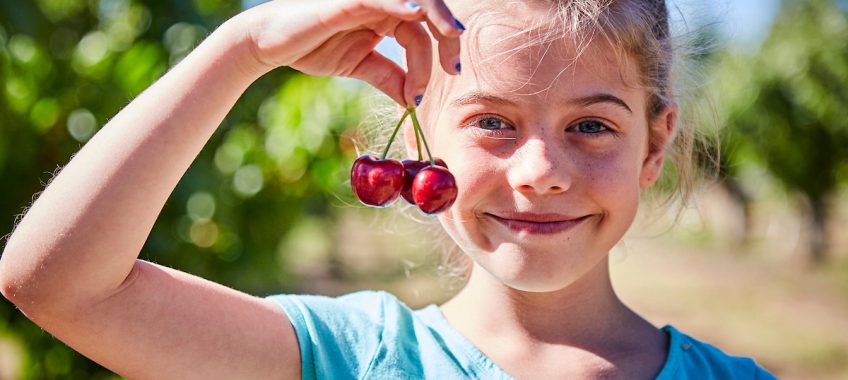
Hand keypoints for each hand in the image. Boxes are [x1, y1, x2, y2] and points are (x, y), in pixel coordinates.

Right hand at [238, 0, 462, 105]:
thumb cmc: (313, 47)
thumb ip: (389, 77)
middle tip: (453, 68)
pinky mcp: (349, 0)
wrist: (271, 42)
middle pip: (430, 12)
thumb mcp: (360, 66)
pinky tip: (415, 14)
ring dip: (438, 16)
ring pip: (414, 0)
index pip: (426, 32)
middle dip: (448, 37)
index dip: (439, 55)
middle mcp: (383, 3)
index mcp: (388, 17)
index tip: (438, 85)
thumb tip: (413, 101)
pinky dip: (400, 3)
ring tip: (453, 36)